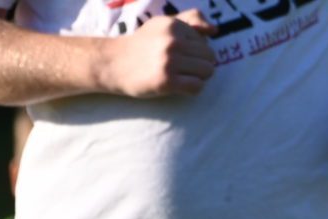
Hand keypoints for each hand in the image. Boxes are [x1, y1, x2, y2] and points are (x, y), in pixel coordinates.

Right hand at [98, 9, 216, 97]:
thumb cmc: (142, 45)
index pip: (205, 42)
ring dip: (198, 77)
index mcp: (173, 25)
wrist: (113, 62)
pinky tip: (178, 86)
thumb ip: (190, 21)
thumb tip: (214, 30)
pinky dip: (192, 89)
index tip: (178, 54)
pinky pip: (198, 87)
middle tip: (182, 68)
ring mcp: (170, 61)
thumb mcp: (163, 25)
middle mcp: (172, 41)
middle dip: (200, 65)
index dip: (195, 52)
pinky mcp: (167, 80)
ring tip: (181, 76)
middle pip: (210, 57)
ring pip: (207, 72)